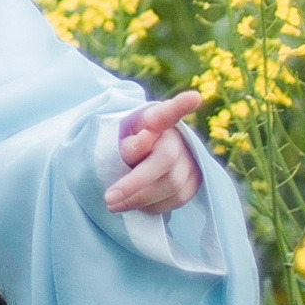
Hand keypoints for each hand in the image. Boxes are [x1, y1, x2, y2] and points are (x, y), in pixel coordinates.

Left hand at [105, 89, 205, 214]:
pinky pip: (176, 199)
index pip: (167, 112)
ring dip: (140, 199)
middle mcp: (177, 137)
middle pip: (164, 160)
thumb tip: (145, 139)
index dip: (180, 105)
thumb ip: (129, 143)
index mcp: (154, 119)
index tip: (194, 98)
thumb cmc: (126, 147)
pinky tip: (137, 204)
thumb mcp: (119, 143)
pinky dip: (154, 206)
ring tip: (114, 205)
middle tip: (108, 199)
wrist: (142, 161)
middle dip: (135, 183)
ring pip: (172, 185)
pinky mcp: (195, 180)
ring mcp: (190, 159)